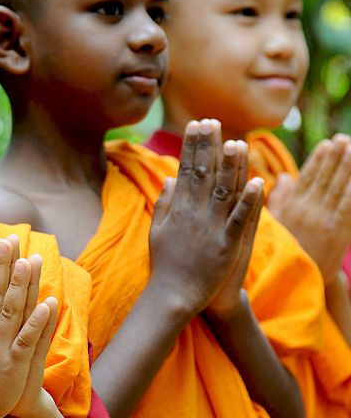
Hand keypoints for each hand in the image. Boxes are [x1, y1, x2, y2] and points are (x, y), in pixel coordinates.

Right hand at [149, 119, 264, 315]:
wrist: (173, 295)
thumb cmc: (165, 264)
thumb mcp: (157, 229)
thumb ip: (165, 202)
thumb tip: (171, 177)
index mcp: (177, 209)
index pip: (185, 170)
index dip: (191, 147)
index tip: (196, 126)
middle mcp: (193, 214)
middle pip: (203, 174)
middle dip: (208, 146)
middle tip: (213, 122)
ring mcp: (211, 229)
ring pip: (223, 191)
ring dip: (231, 166)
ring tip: (237, 142)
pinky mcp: (227, 245)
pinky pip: (240, 219)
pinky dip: (249, 201)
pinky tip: (259, 182)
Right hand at [268, 134, 350, 284]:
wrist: (298, 281)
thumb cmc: (285, 252)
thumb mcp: (275, 223)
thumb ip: (280, 198)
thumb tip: (285, 176)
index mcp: (290, 206)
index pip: (306, 177)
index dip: (318, 159)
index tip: (326, 144)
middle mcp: (306, 209)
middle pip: (324, 177)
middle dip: (335, 156)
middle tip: (343, 139)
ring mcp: (322, 218)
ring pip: (337, 185)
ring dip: (346, 165)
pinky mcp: (337, 229)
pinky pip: (348, 203)